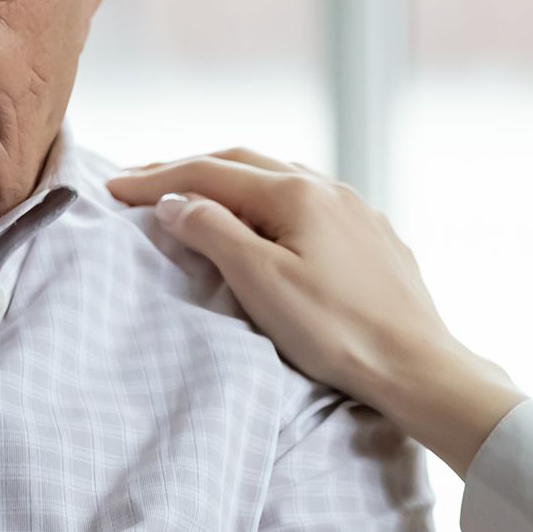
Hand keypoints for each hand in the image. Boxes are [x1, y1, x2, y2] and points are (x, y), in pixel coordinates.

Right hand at [107, 149, 526, 475]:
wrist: (420, 368)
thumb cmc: (338, 331)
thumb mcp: (262, 282)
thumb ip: (214, 232)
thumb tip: (175, 201)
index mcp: (295, 193)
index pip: (208, 173)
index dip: (156, 179)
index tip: (113, 189)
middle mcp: (327, 188)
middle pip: (242, 163)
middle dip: (188, 169)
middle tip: (141, 181)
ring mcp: (355, 210)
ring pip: (277, 179)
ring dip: (229, 182)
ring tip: (194, 195)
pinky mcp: (373, 237)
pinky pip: (307, 203)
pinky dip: (266, 202)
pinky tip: (263, 220)